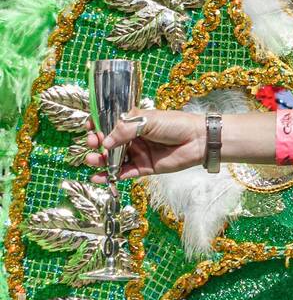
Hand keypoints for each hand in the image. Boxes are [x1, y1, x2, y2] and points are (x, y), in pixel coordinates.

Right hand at [84, 109, 207, 181]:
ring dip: (100, 160)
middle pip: (108, 143)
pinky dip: (110, 176)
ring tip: (92, 160)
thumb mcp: (147, 121)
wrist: (197, 140)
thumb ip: (124, 130)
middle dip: (96, 144)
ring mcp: (138, 153)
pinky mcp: (144, 168)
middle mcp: (133, 138)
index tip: (88, 127)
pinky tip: (97, 177)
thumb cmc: (175, 124)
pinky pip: (123, 173)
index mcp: (133, 123)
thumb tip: (104, 143)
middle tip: (92, 143)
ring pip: (113, 159)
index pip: (109, 124)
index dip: (97, 126)